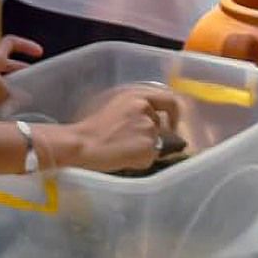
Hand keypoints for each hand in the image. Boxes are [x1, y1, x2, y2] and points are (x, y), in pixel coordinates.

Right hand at [45, 87, 183, 173]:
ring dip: (143, 149)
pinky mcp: (148, 148)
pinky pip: (151, 157)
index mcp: (136, 96)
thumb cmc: (93, 128)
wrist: (84, 144)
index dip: (173, 114)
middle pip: (158, 126)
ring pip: (154, 143)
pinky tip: (123, 158)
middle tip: (128, 143)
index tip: (171, 124)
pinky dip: (140, 161)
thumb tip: (153, 122)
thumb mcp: (116, 106)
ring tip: (121, 151)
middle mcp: (145, 110)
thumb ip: (137, 109)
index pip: (168, 100)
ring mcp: (148, 129)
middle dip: (148, 135)